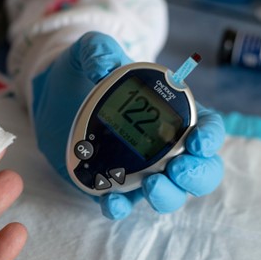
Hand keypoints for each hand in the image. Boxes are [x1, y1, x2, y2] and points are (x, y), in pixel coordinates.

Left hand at [32, 31, 223, 219]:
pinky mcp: (110, 183)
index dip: (210, 137)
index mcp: (172, 112)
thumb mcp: (90, 50)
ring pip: (169, 193)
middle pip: (200, 169)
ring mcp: (139, 169)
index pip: (206, 127)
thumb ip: (99, 50)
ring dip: (167, 195)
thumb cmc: (82, 70)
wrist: (50, 94)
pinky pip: (122, 203)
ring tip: (152, 186)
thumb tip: (104, 69)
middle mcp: (163, 146)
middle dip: (197, 175)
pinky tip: (111, 202)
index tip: (198, 142)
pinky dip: (121, 208)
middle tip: (178, 170)